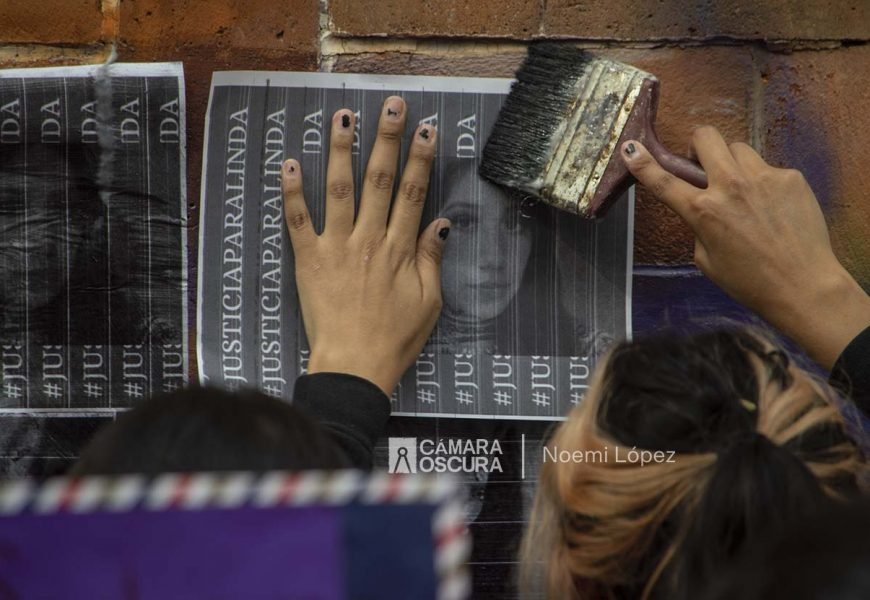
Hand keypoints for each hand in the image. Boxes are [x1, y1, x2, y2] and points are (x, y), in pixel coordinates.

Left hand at [282, 97, 449, 395]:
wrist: (354, 367)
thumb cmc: (395, 339)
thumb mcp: (429, 303)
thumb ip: (431, 259)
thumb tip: (441, 222)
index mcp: (400, 250)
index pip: (413, 193)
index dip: (420, 159)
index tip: (426, 129)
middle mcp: (370, 240)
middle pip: (380, 180)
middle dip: (387, 139)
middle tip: (391, 106)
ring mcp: (337, 248)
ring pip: (339, 190)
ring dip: (340, 151)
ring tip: (341, 118)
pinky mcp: (309, 261)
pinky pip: (298, 221)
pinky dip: (292, 192)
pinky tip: (289, 163)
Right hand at [621, 126, 869, 368]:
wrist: (803, 285)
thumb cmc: (749, 282)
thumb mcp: (706, 259)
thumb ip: (700, 225)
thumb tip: (705, 207)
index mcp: (703, 211)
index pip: (664, 181)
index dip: (642, 164)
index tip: (630, 149)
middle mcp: (730, 186)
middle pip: (707, 137)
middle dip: (700, 145)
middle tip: (704, 164)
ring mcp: (763, 178)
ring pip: (739, 149)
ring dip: (733, 163)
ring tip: (744, 191)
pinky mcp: (790, 177)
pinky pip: (768, 169)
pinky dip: (764, 184)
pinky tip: (774, 209)